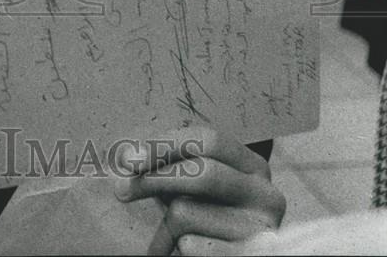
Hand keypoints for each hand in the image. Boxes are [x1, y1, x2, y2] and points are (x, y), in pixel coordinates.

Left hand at [112, 128, 285, 254]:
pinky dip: (174, 246)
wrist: (227, 256)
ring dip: (165, 225)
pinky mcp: (250, 256)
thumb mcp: (190, 186)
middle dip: (154, 178)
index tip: (129, 158)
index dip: (164, 144)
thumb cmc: (204, 218)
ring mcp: (261, 229)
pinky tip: (182, 249)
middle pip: (203, 172)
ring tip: (169, 235)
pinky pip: (191, 245)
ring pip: (187, 212)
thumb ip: (167, 165)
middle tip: (120, 189)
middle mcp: (266, 194)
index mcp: (252, 167)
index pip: (208, 140)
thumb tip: (126, 157)